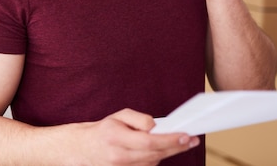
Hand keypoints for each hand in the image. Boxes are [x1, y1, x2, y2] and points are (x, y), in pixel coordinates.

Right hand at [73, 108, 198, 164]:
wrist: (84, 148)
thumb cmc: (104, 130)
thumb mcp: (119, 116)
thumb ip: (139, 119)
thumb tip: (157, 127)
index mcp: (116, 137)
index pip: (148, 141)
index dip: (169, 140)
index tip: (185, 136)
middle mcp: (119, 156)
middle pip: (154, 154)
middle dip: (175, 147)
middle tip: (191, 140)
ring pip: (153, 162)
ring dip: (166, 152)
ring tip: (177, 142)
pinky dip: (155, 158)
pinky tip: (159, 150)